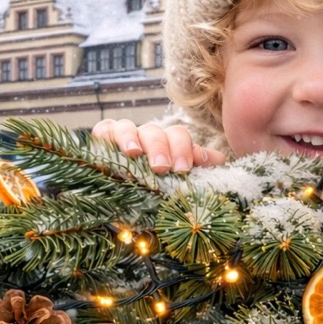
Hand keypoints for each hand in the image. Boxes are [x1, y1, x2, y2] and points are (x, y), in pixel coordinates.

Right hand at [92, 118, 226, 173]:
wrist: (121, 196)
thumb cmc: (156, 185)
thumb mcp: (177, 176)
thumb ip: (198, 166)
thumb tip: (220, 160)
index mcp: (168, 143)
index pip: (178, 136)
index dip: (182, 148)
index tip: (183, 168)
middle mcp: (147, 136)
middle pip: (155, 131)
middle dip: (161, 148)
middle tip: (163, 168)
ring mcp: (123, 135)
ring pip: (128, 127)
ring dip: (132, 139)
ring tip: (134, 154)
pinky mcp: (102, 138)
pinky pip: (103, 130)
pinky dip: (106, 135)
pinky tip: (110, 147)